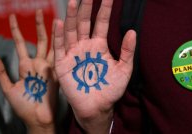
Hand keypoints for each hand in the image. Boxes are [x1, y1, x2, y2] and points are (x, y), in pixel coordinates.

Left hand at [0, 10, 56, 133]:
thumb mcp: (8, 89)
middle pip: (40, 40)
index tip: (13, 17)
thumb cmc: (24, 106)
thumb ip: (1, 73)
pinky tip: (65, 35)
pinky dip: (62, 45)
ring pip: (52, 45)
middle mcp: (39, 64)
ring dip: (53, 32)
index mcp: (27, 66)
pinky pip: (60, 56)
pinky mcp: (58, 72)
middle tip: (39, 10)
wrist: (38, 118)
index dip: (16, 31)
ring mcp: (50, 67)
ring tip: (55, 18)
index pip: (22, 44)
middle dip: (39, 25)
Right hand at [54, 0, 135, 132]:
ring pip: (70, 31)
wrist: (98, 107)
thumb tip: (132, 31)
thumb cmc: (111, 90)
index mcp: (99, 45)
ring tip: (72, 2)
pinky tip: (59, 22)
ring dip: (70, 17)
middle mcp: (85, 46)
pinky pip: (59, 47)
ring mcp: (73, 54)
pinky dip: (59, 36)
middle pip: (83, 22)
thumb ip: (127, 51)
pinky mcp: (62, 64)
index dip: (104, 9)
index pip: (101, 22)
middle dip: (85, 8)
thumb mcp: (124, 70)